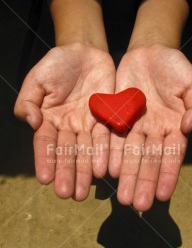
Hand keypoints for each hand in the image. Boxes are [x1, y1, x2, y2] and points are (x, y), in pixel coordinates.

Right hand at [14, 43, 114, 199]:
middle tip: (68, 195)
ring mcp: (88, 124)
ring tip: (84, 191)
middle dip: (67, 174)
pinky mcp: (107, 118)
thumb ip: (29, 101)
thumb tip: (31, 123)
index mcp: (49, 120)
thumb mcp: (37, 79)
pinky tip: (104, 170)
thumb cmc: (57, 64)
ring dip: (85, 171)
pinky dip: (105, 154)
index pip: (46, 144)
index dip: (45, 161)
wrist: (84, 52)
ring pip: (87, 151)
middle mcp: (69, 127)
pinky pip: (106, 138)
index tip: (45, 179)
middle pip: (68, 153)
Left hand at [109, 45, 191, 210]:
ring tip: (122, 198)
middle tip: (136, 204)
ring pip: (129, 155)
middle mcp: (154, 132)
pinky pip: (113, 138)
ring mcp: (134, 126)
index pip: (171, 156)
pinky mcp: (117, 117)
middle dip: (143, 182)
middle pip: (148, 161)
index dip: (167, 175)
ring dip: (126, 176)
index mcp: (174, 127)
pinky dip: (111, 154)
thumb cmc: (175, 68)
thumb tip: (190, 127)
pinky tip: (108, 171)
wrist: (149, 52)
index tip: (162, 196)